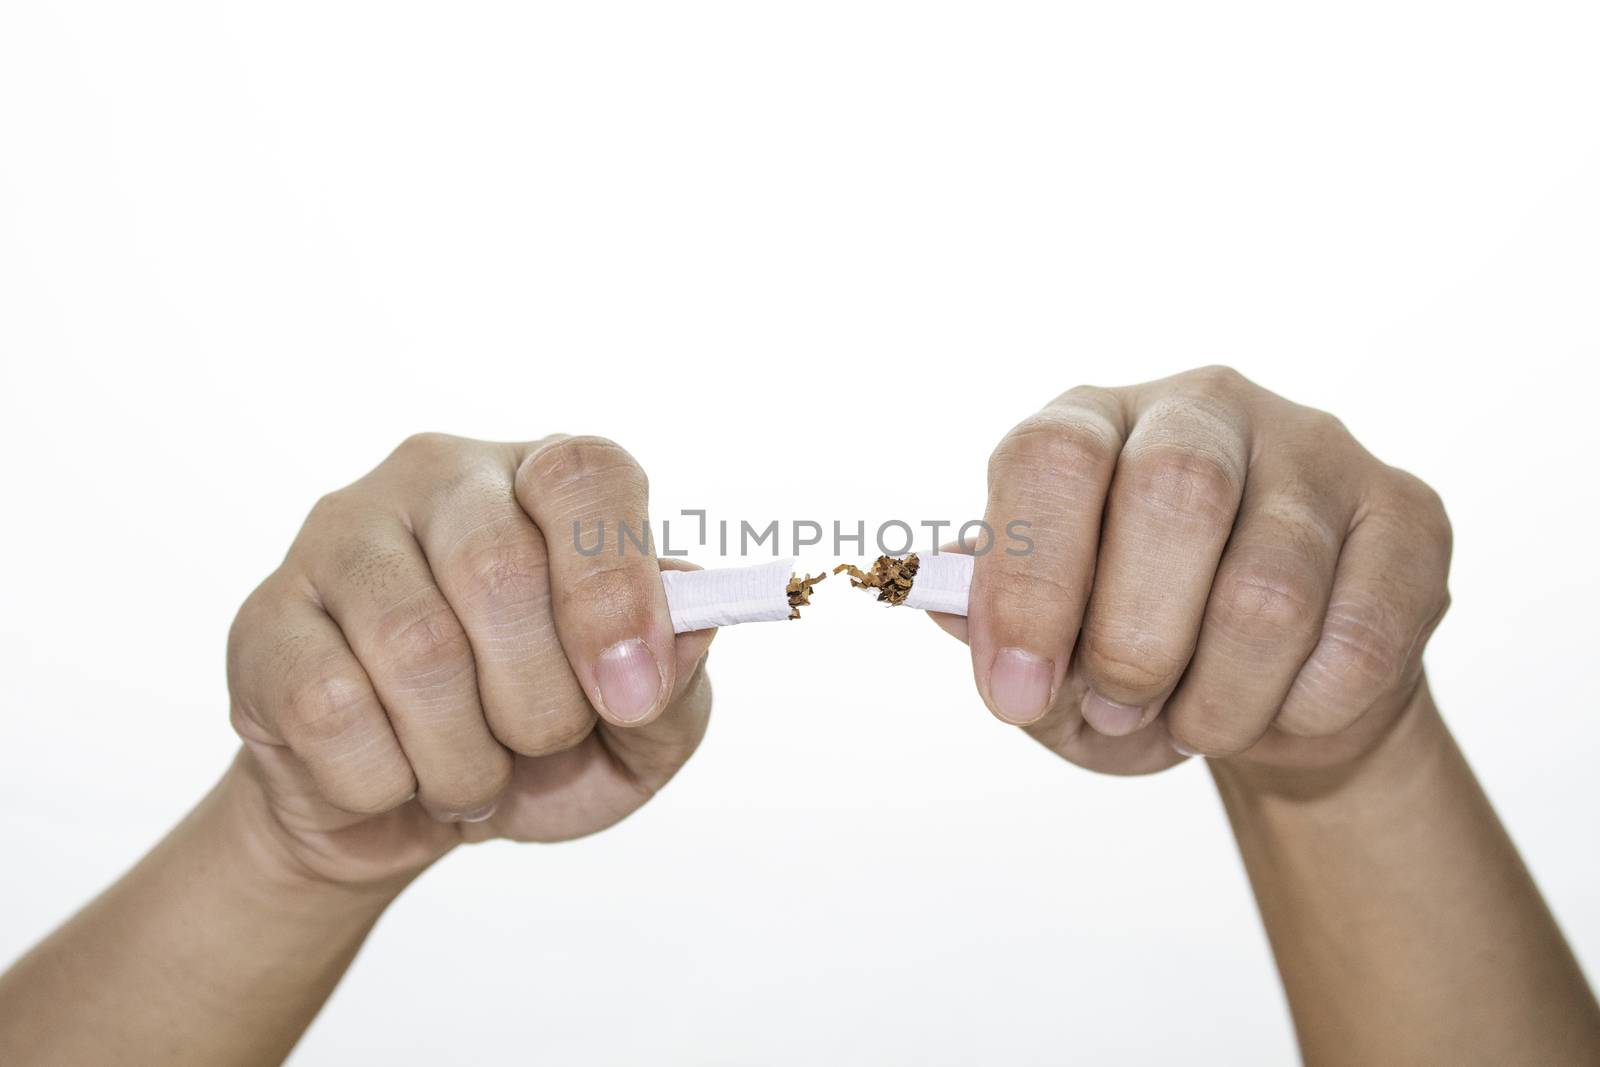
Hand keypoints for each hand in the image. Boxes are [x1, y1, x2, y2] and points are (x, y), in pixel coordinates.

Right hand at [226, 434, 711, 887]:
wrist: (398, 814)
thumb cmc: (533, 751)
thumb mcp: (636, 737)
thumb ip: (677, 684)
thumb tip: (689, 628)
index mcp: (544, 482)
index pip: (587, 474)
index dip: (614, 586)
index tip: (629, 694)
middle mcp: (441, 478)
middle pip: (499, 569)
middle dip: (539, 703)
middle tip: (539, 747)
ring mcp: (341, 535)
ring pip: (414, 647)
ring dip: (462, 757)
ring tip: (469, 774)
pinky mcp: (266, 615)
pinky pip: (329, 707)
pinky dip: (384, 780)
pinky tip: (391, 773)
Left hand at [950, 366, 1450, 776]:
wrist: (1277, 702)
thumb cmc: (1139, 667)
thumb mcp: (1049, 667)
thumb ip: (993, 633)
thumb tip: (942, 593)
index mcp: (1092, 421)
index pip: (1050, 457)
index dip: (1028, 582)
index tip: (1015, 692)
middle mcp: (1203, 408)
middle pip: (1172, 492)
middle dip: (1132, 643)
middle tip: (1117, 707)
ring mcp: (1317, 449)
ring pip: (1270, 588)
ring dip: (1216, 702)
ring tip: (1195, 722)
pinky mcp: (1408, 512)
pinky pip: (1358, 639)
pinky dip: (1299, 714)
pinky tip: (1279, 708)